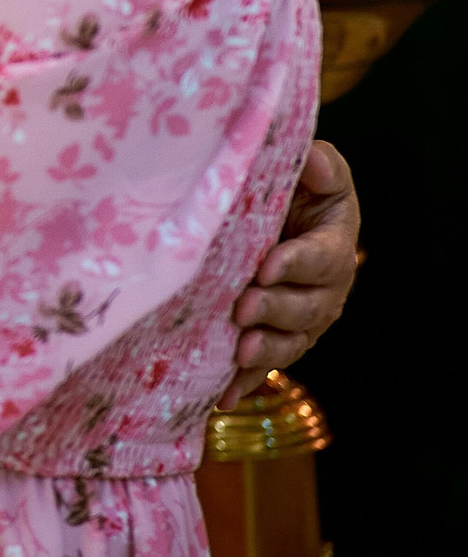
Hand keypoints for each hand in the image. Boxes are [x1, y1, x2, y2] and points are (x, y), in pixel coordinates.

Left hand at [219, 139, 360, 407]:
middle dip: (275, 310)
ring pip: (291, 342)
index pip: (321, 258)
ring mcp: (303, 320)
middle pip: (307, 308)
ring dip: (265, 350)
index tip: (267, 265)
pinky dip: (245, 382)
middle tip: (242, 307)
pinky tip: (222, 396)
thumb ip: (318, 166)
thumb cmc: (290, 186)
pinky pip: (265, 366)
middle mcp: (325, 290)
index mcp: (334, 245)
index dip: (296, 263)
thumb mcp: (310, 170)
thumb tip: (312, 161)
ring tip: (239, 352)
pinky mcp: (277, 339)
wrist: (274, 215)